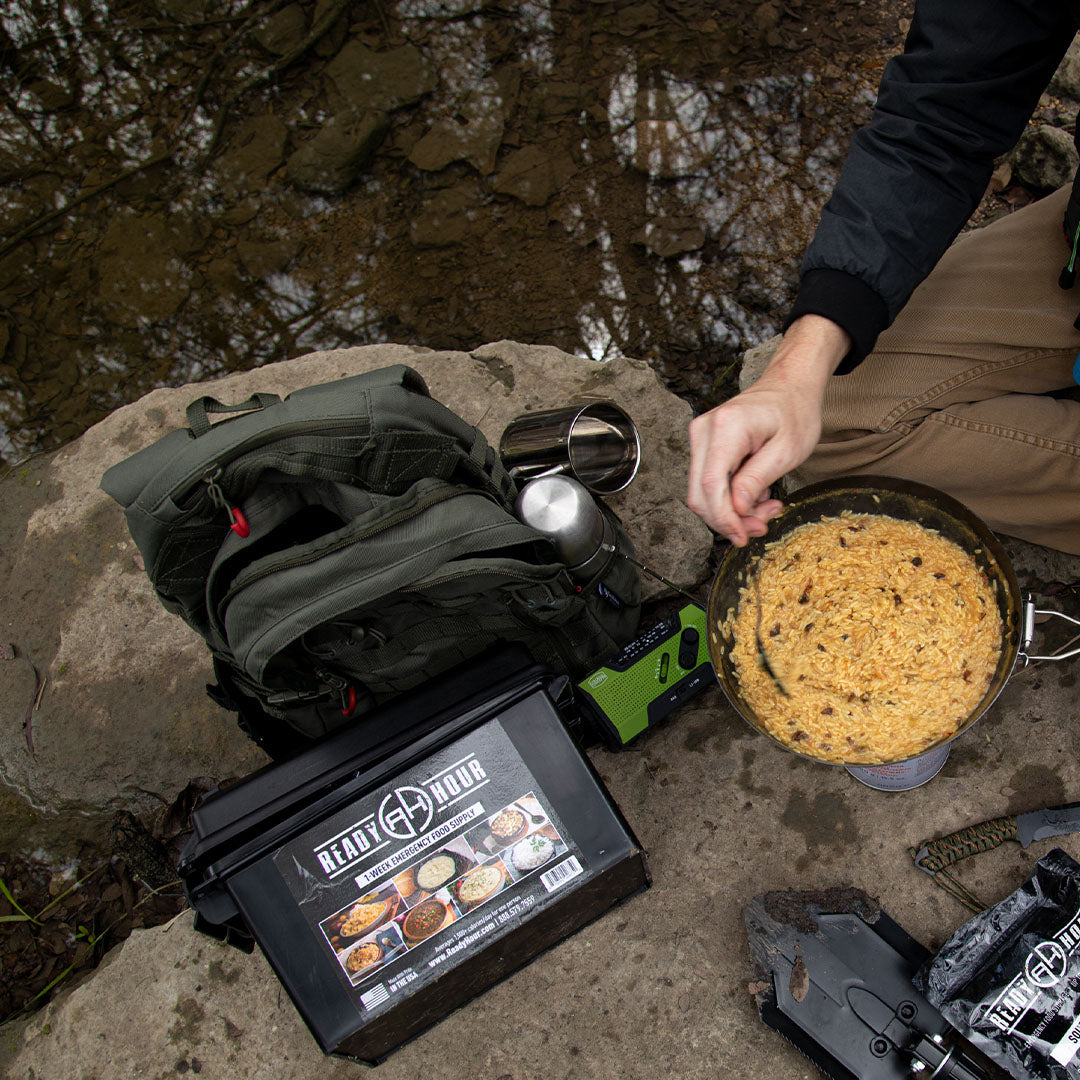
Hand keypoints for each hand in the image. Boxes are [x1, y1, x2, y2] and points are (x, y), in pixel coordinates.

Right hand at [686, 316, 850, 544]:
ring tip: (767, 507)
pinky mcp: (703, 444)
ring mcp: (700, 436)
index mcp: (727, 427)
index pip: (712, 485)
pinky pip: (709, 482)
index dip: (725, 519)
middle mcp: (704, 430)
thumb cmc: (794, 412)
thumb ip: (757, 480)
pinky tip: (756, 494)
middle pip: (701, 493)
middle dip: (729, 519)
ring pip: (703, 492)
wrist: (789, 386)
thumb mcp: (787, 451)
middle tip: (762, 525)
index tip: (743, 537)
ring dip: (732, 511)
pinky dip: (730, 498)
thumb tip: (736, 508)